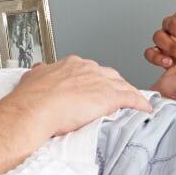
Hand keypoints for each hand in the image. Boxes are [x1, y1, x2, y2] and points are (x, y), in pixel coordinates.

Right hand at [3, 55, 151, 138]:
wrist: (33, 110)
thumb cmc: (30, 99)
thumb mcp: (32, 78)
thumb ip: (40, 73)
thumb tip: (39, 70)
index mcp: (71, 64)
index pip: (91, 70)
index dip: (95, 81)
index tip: (95, 89)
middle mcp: (88, 68)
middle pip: (109, 75)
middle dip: (114, 85)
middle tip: (116, 97)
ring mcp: (100, 81)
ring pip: (122, 85)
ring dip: (129, 94)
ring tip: (133, 103)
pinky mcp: (110, 97)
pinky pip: (131, 98)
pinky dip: (140, 103)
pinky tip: (145, 108)